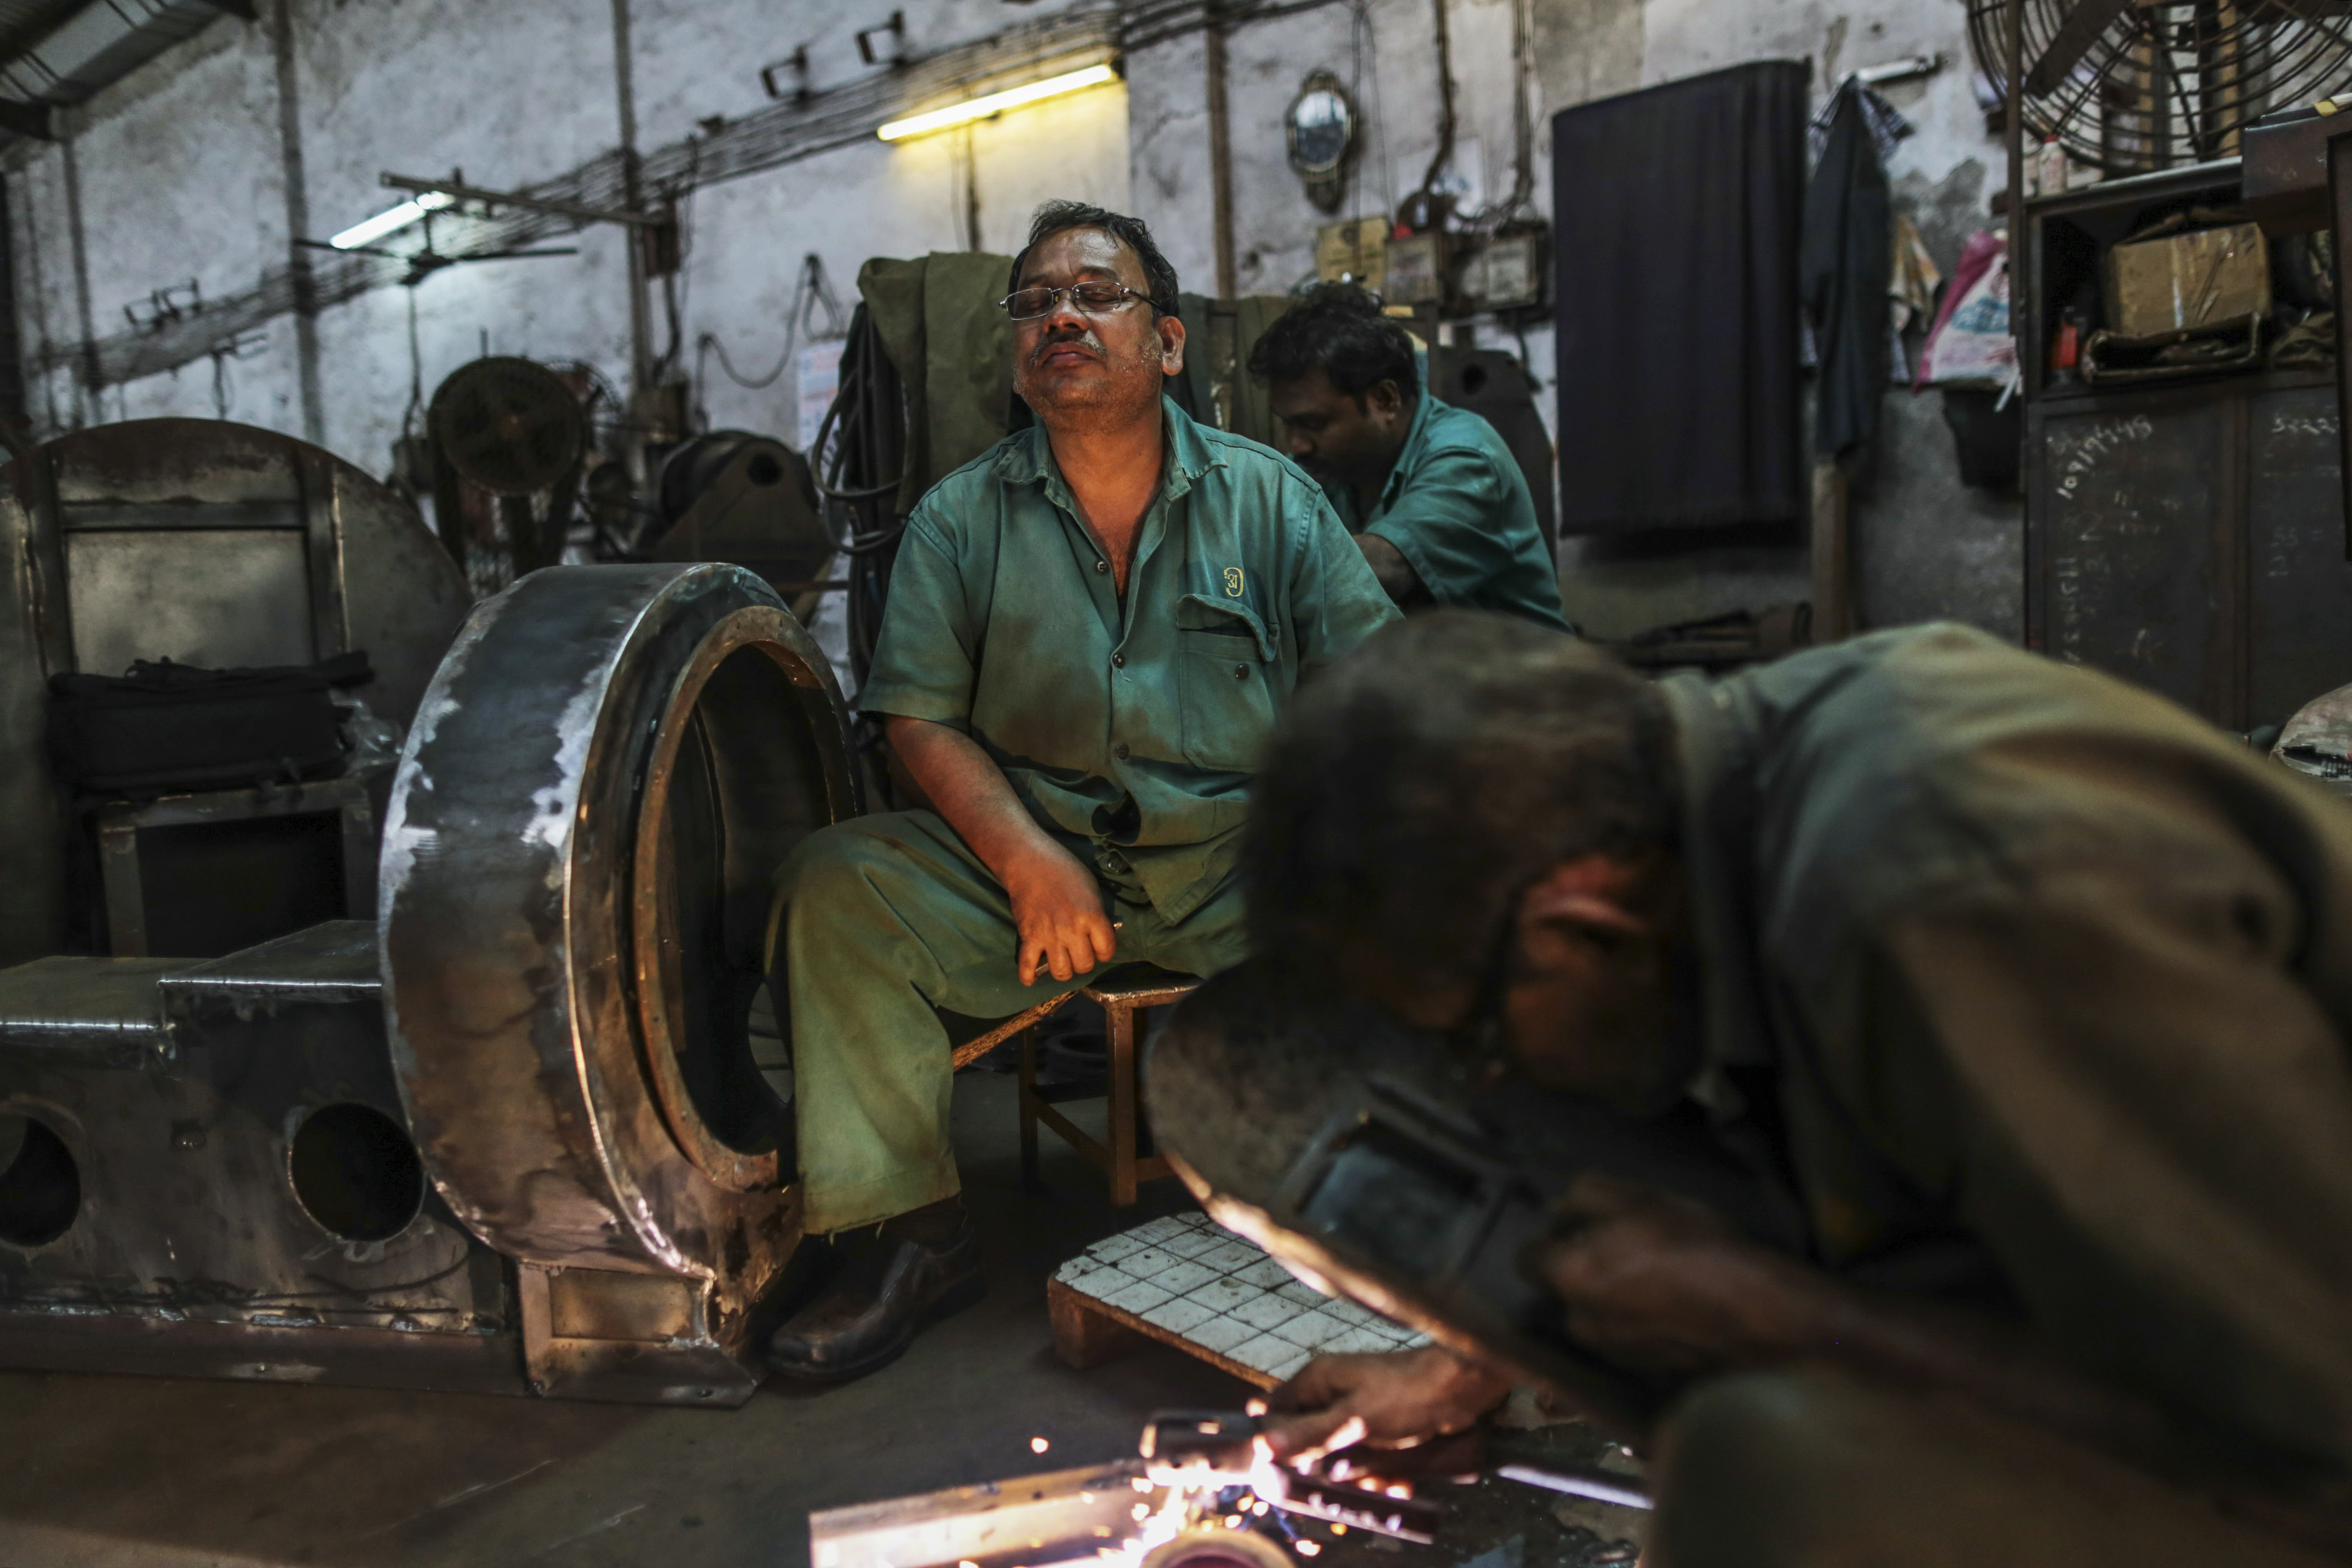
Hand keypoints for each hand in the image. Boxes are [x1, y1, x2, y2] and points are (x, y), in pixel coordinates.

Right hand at [1002, 841, 1117, 984]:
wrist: (1030, 861)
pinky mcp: (1028, 936)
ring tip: (1061, 961)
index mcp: (1092, 915)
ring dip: (1063, 970)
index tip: (1099, 948)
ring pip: (1061, 971)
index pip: (1107, 950)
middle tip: (1079, 953)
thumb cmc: (1064, 869)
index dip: (1105, 952)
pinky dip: (1028, 976)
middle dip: (1084, 962)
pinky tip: (1031, 979)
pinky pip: (1028, 965)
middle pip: (1084, 965)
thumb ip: (1096, 914)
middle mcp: (1072, 929)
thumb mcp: (1091, 888)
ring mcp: (1049, 935)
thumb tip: (1100, 934)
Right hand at [1258, 1347, 1510, 1467]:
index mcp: (1317, 1380)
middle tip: (1347, 1479)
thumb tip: (1260, 1444)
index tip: (1290, 1468)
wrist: (1459, 1391)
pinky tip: (1397, 1482)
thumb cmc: (1403, 1397)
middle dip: (1327, 1467)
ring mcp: (1354, 1406)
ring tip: (1383, 1482)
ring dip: (1359, 1474)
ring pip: (1338, 1453)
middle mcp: (1330, 1390)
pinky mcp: (1376, 1423)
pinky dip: (1379, 1470)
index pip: (1275, 1411)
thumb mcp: (1352, 1421)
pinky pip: (1365, 1454)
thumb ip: (1307, 1434)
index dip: (1278, 1441)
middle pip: (1307, 1438)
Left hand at [1519, 1174, 1830, 1377]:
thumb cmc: (1697, 1247)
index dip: (1551, 1238)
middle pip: (1561, 1288)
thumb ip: (1587, 1195)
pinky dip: (1637, 1323)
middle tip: (1623, 1249)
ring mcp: (1610, 1353)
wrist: (1758, 1318)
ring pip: (1594, 1315)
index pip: (1525, 1256)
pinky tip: (1672, 1307)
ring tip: (1655, 1279)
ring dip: (1610, 1298)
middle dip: (1581, 1270)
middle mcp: (1579, 1321)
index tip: (1579, 1227)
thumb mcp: (1642, 1198)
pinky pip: (1624, 1338)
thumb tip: (1557, 1207)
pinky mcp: (1641, 1372)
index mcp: (1569, 1275)